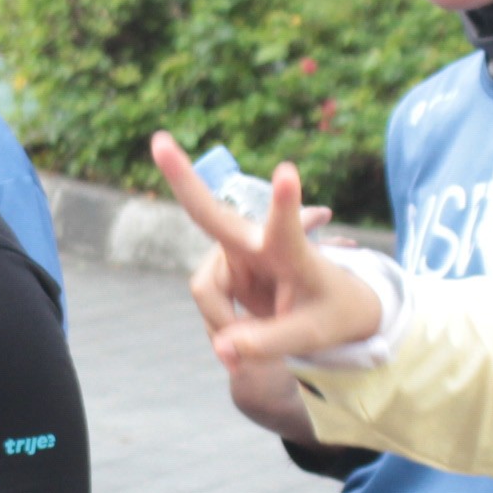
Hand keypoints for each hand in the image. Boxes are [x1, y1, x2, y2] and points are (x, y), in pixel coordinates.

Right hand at [146, 132, 383, 366]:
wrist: (329, 312)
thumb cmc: (333, 313)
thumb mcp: (311, 336)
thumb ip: (268, 344)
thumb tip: (223, 349)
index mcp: (292, 250)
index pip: (287, 227)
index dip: (285, 204)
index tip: (288, 172)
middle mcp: (257, 243)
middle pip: (209, 215)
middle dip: (183, 179)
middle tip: (159, 142)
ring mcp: (235, 254)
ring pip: (205, 290)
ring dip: (223, 324)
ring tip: (255, 350)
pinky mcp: (223, 270)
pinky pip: (207, 302)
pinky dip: (222, 327)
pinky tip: (244, 336)